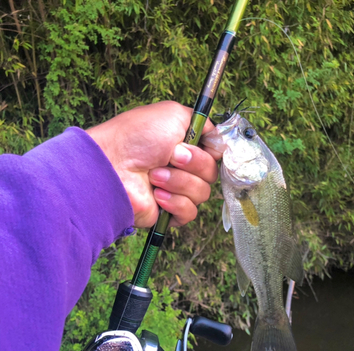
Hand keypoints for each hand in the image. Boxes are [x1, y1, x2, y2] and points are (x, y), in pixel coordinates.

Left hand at [86, 101, 220, 227]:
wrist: (113, 166)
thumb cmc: (137, 136)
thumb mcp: (173, 113)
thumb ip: (201, 122)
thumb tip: (219, 141)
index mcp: (184, 145)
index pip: (215, 154)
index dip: (211, 151)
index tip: (198, 145)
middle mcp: (182, 168)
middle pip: (211, 174)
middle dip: (193, 164)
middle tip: (169, 157)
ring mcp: (175, 191)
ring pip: (202, 193)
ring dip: (179, 182)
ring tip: (154, 176)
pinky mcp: (168, 212)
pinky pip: (189, 213)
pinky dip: (175, 203)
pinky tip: (157, 196)